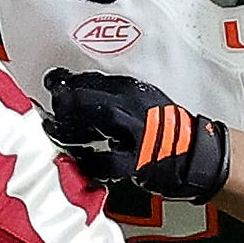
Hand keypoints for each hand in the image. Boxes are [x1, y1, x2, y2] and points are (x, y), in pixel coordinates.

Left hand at [40, 68, 230, 204]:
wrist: (192, 152)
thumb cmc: (161, 128)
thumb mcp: (136, 102)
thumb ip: (107, 98)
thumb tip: (71, 93)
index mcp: (131, 90)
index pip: (93, 79)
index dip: (67, 81)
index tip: (51, 82)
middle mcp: (134, 106)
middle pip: (94, 95)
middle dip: (67, 101)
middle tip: (51, 110)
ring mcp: (138, 132)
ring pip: (102, 119)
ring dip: (75, 127)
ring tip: (59, 133)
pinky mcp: (139, 160)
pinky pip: (109, 161)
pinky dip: (92, 162)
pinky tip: (82, 161)